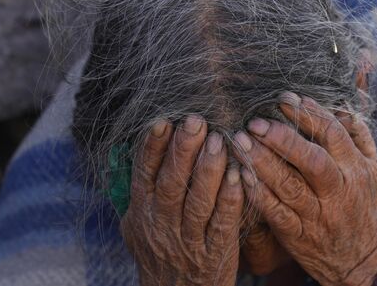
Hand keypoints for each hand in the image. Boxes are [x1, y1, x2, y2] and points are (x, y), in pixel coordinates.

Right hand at [121, 116, 243, 285]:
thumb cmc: (159, 255)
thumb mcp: (137, 228)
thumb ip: (139, 195)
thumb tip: (141, 156)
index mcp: (142, 213)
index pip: (144, 175)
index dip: (152, 147)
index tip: (164, 120)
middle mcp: (161, 225)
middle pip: (171, 183)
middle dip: (183, 150)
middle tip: (197, 121)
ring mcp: (187, 240)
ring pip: (198, 201)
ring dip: (209, 170)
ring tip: (220, 141)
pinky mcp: (214, 253)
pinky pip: (222, 224)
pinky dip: (230, 200)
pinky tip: (239, 176)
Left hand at [233, 93, 376, 285]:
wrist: (363, 259)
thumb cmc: (364, 205)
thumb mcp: (374, 170)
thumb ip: (360, 137)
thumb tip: (342, 106)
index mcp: (355, 169)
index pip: (332, 135)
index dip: (308, 114)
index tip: (284, 99)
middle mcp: (338, 191)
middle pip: (311, 160)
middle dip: (282, 138)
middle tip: (256, 122)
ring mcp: (318, 215)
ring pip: (289, 185)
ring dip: (262, 162)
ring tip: (240, 142)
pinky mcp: (298, 235)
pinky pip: (276, 213)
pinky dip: (258, 194)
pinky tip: (242, 176)